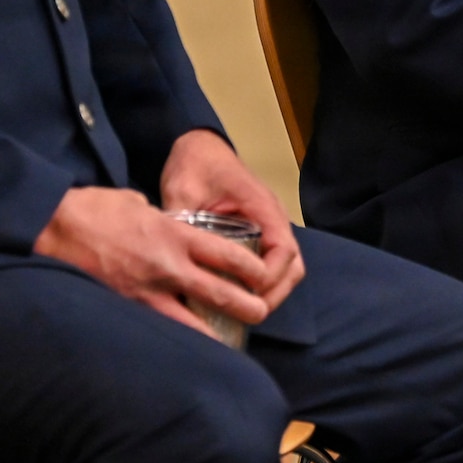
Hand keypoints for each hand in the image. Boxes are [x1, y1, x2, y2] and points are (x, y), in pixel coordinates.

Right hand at [32, 185, 278, 334]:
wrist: (54, 226)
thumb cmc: (96, 209)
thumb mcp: (140, 204)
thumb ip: (164, 220)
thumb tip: (172, 226)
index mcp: (176, 235)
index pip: (228, 256)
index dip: (253, 270)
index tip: (263, 277)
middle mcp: (167, 266)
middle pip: (220, 294)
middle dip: (247, 307)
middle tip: (260, 315)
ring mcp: (146, 292)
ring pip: (191, 323)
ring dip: (214, 334)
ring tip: (230, 344)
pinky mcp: (125, 308)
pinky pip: (158, 328)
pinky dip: (174, 339)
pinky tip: (185, 351)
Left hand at [158, 129, 305, 313]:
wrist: (199, 147)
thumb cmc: (195, 165)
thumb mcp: (183, 190)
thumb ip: (180, 221)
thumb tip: (169, 259)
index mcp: (261, 205)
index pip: (284, 250)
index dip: (270, 279)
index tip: (247, 295)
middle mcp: (272, 217)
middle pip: (293, 265)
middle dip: (275, 293)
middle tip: (248, 315)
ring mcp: (269, 225)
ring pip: (288, 266)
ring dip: (273, 291)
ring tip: (245, 310)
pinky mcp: (260, 231)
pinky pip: (273, 262)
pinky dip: (266, 282)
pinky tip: (240, 295)